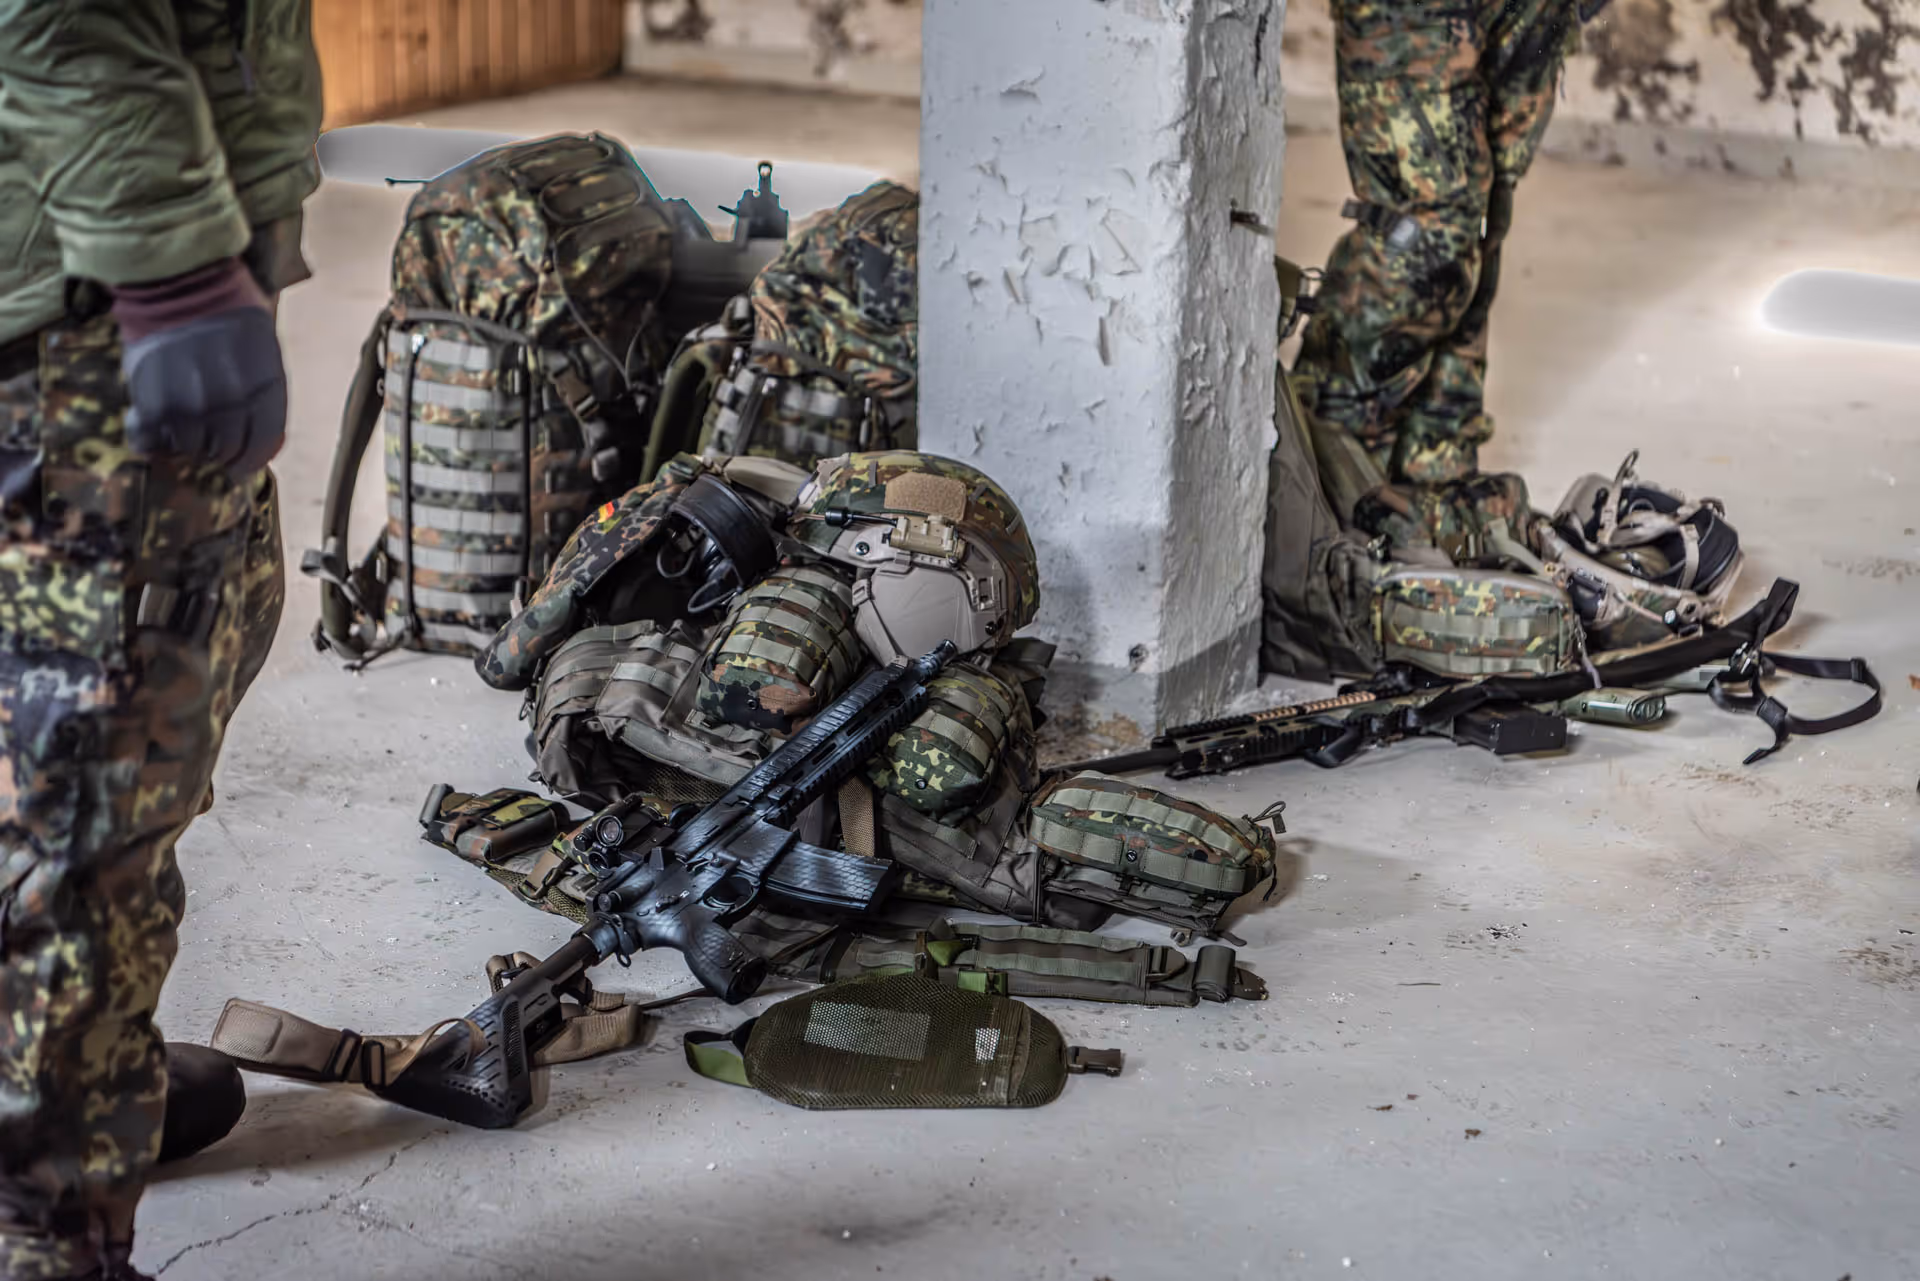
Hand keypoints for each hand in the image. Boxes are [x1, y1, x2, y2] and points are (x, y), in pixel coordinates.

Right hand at [112, 258, 287, 477]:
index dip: (251, 459)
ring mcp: (191, 408)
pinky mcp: (153, 406)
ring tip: (179, 419)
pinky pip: (150, 441)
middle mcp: (231, 405)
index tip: (240, 463)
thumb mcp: (265, 352)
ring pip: (190, 449)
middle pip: (226, 452)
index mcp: (264, 391)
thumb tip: (262, 439)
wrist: (178, 283)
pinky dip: (150, 439)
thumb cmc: (228, 314)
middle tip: (207, 437)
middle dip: (219, 449)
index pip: (263, 446)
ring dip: (185, 441)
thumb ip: (263, 395)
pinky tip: (152, 426)